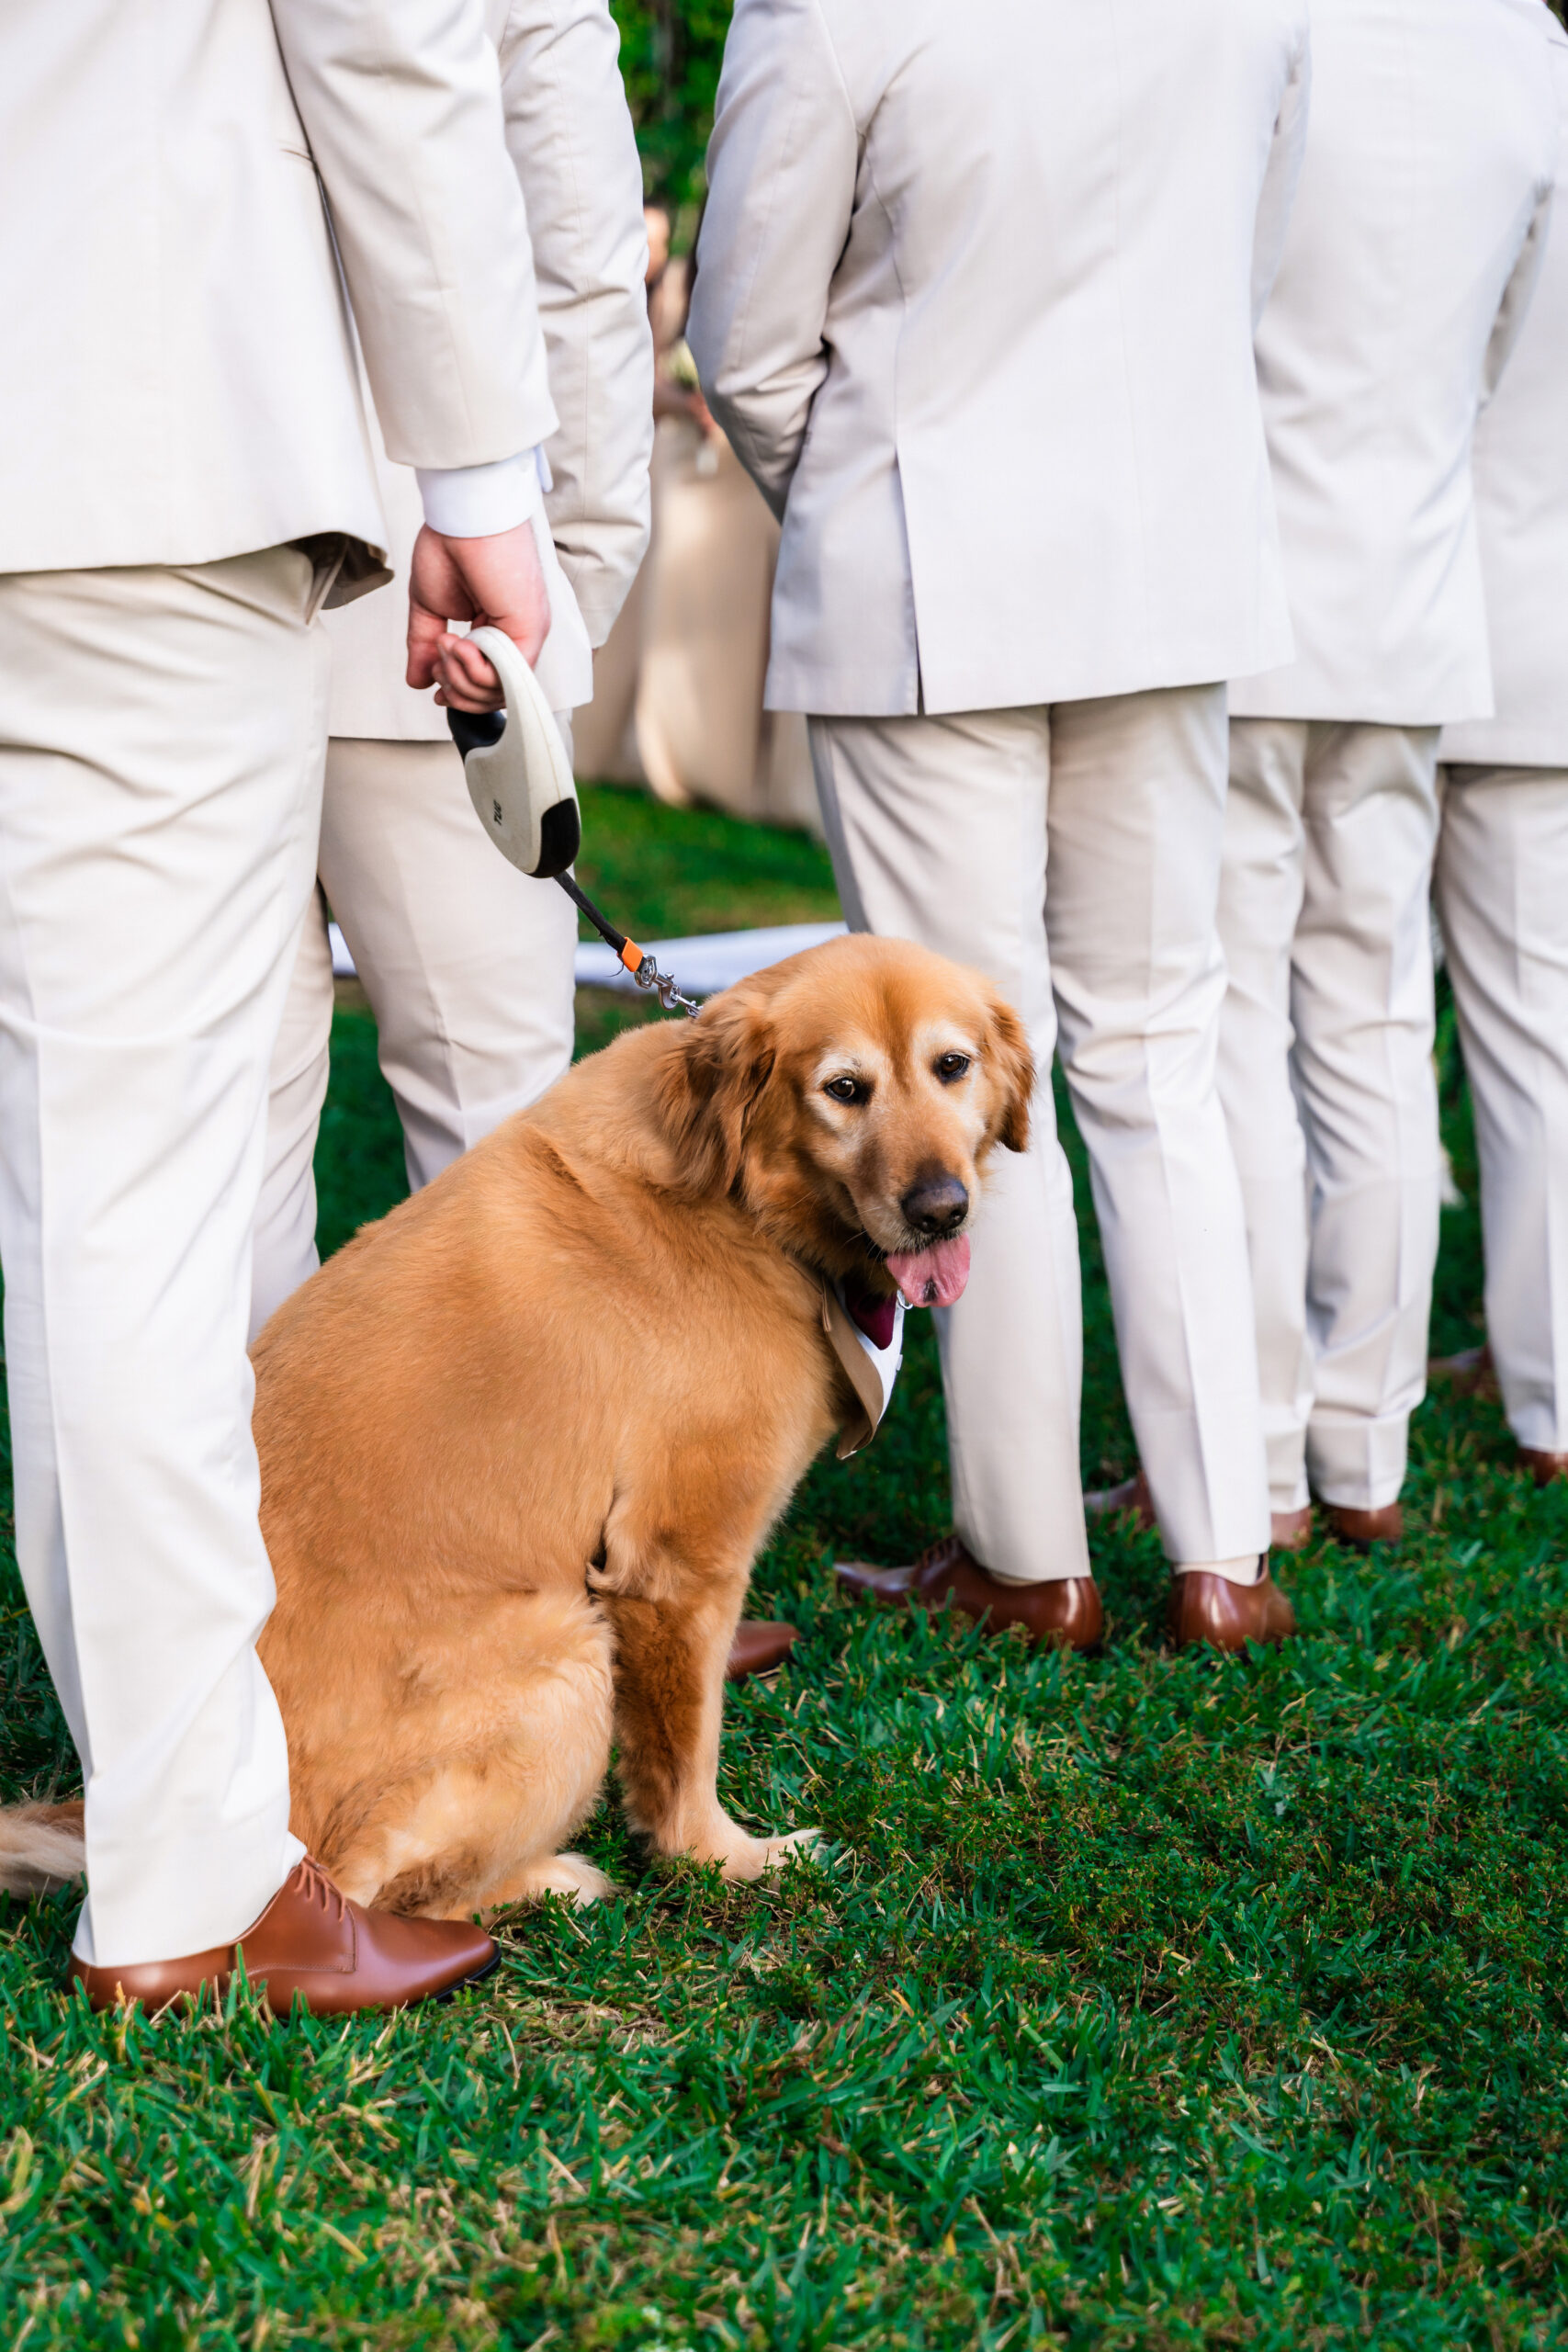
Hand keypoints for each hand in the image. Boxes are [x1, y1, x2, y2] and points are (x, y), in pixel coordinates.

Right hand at [405, 521, 551, 711]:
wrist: (462, 516)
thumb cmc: (452, 545)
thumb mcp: (431, 607)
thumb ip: (425, 646)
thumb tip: (418, 680)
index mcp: (498, 630)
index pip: (487, 684)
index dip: (460, 694)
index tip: (435, 688)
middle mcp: (517, 636)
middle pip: (492, 696)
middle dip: (456, 689)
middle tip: (438, 660)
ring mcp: (526, 635)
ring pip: (498, 692)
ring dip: (461, 678)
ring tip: (445, 643)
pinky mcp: (530, 630)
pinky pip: (505, 677)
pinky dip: (473, 670)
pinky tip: (457, 642)